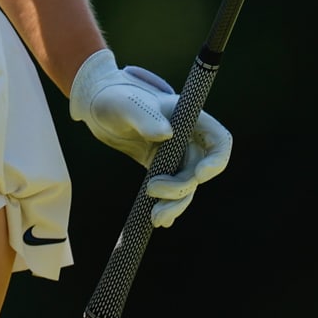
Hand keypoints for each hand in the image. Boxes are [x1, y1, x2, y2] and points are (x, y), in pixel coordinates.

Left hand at [68, 49, 232, 226]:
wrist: (98, 107)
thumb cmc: (115, 97)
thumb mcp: (126, 104)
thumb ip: (145, 116)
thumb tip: (166, 134)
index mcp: (189, 118)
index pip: (219, 141)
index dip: (216, 160)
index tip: (198, 175)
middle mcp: (187, 138)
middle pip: (200, 170)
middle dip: (182, 188)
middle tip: (153, 192)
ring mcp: (175, 155)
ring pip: (187, 185)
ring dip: (175, 204)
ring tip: (155, 218)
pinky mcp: (161, 168)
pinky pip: (171, 190)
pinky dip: (168, 205)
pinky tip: (157, 219)